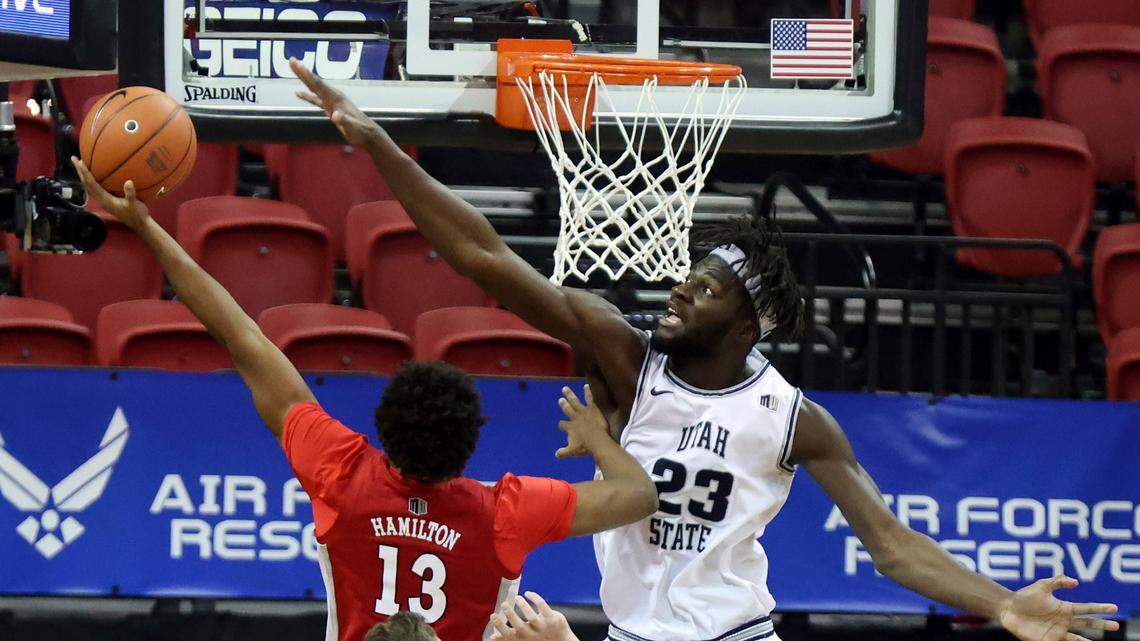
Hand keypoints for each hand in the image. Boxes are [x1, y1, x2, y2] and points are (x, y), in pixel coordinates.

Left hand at [70, 156, 149, 231]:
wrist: (139, 224)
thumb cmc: (136, 214)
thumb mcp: (135, 205)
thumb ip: (130, 194)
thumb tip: (128, 182)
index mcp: (104, 199)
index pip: (90, 183)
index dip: (84, 172)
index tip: (79, 161)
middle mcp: (100, 199)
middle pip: (86, 183)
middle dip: (79, 171)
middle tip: (74, 159)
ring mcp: (103, 200)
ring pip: (89, 185)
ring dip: (84, 175)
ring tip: (81, 164)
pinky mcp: (107, 200)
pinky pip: (96, 187)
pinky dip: (92, 178)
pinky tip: (96, 173)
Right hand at [290, 57, 378, 145]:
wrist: (368, 134)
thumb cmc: (360, 131)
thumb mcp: (352, 127)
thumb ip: (343, 120)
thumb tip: (335, 115)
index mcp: (336, 99)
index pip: (319, 85)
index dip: (307, 75)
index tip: (298, 65)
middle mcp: (333, 97)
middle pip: (315, 82)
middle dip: (303, 72)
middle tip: (292, 60)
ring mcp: (332, 102)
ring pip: (315, 88)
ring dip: (304, 79)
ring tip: (294, 69)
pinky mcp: (331, 109)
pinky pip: (316, 99)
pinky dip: (307, 96)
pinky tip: (298, 93)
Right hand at [489, 592, 578, 640]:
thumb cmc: (538, 639)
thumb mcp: (522, 640)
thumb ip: (507, 638)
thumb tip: (491, 637)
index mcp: (522, 639)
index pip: (509, 635)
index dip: (500, 626)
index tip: (493, 615)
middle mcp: (532, 635)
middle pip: (520, 626)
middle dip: (511, 615)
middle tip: (504, 604)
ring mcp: (543, 627)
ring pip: (532, 616)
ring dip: (523, 605)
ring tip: (516, 598)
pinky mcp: (552, 619)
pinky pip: (543, 606)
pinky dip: (535, 598)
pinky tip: (528, 593)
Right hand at [555, 385, 607, 458]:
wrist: (597, 440)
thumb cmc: (584, 447)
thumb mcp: (572, 452)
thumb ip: (563, 452)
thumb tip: (556, 455)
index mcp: (569, 427)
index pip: (562, 424)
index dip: (561, 425)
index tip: (561, 425)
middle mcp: (574, 417)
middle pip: (566, 409)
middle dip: (563, 405)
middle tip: (560, 400)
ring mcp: (582, 412)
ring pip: (574, 401)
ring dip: (569, 395)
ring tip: (565, 389)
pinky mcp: (592, 409)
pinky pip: (589, 398)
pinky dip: (587, 392)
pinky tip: (586, 386)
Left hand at [998, 576, 1118, 640]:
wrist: (1007, 609)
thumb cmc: (1024, 597)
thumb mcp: (1041, 586)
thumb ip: (1057, 581)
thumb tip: (1075, 582)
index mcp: (1064, 608)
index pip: (1086, 609)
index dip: (1100, 608)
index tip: (1113, 607)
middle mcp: (1064, 621)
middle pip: (1087, 624)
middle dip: (1102, 625)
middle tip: (1116, 626)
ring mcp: (1057, 632)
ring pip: (1078, 638)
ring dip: (1088, 640)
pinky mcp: (1048, 640)